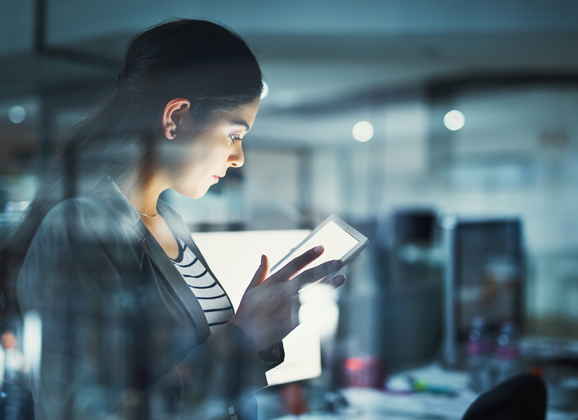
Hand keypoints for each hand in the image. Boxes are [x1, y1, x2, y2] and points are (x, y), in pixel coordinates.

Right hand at [230, 246, 344, 350]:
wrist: (244, 337)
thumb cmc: (247, 312)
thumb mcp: (251, 289)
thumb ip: (261, 271)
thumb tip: (264, 255)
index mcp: (272, 282)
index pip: (293, 264)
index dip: (308, 255)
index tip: (321, 248)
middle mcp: (282, 292)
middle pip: (308, 277)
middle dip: (325, 268)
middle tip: (339, 262)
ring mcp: (289, 307)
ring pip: (313, 293)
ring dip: (329, 286)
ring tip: (342, 278)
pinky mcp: (293, 322)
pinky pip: (312, 312)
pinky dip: (322, 307)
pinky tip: (332, 302)